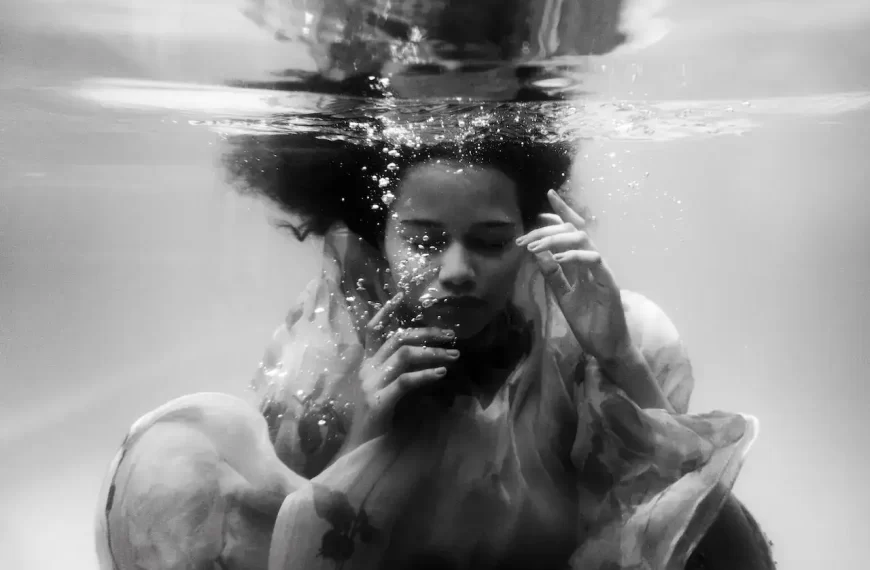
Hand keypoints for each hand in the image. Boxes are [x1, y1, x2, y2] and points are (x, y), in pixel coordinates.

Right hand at [346, 292, 459, 446]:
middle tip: (451, 335)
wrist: (361, 452)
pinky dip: (426, 375)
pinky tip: (441, 374)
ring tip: (454, 355)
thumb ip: (400, 373)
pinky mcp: (379, 401)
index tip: (400, 295)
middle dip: (427, 333)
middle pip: (397, 339)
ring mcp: (371, 385)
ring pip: (404, 355)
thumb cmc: (379, 423)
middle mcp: (366, 370)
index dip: (385, 312)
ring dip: (433, 353)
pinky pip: (405, 381)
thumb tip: (429, 356)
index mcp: (366, 365)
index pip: (372, 330)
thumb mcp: (389, 391)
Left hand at [516, 190, 629, 362]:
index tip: (548, 196)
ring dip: (556, 240)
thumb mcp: (562, 294)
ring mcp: (601, 268)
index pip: (572, 230)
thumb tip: (537, 252)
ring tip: (534, 248)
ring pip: (582, 239)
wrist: (604, 344)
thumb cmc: (587, 319)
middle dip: (546, 230)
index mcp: (581, 261)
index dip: (562, 211)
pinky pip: (594, 259)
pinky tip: (557, 259)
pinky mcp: (608, 280)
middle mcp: (592, 260)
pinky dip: (574, 256)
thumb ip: (553, 273)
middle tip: (524, 240)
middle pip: (573, 230)